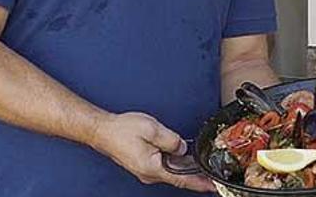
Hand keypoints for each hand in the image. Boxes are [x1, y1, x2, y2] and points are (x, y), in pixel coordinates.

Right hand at [89, 112, 215, 192]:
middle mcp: (149, 174)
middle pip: (179, 176)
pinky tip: (180, 155)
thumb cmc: (122, 130)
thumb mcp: (152, 130)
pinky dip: (174, 162)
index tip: (213, 186)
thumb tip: (183, 148)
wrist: (102, 130)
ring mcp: (146, 171)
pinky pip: (163, 165)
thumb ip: (172, 140)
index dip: (200, 183)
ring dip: (185, 167)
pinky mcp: (143, 165)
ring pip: (171, 170)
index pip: (183, 180)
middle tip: (211, 174)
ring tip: (199, 163)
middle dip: (196, 174)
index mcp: (153, 168)